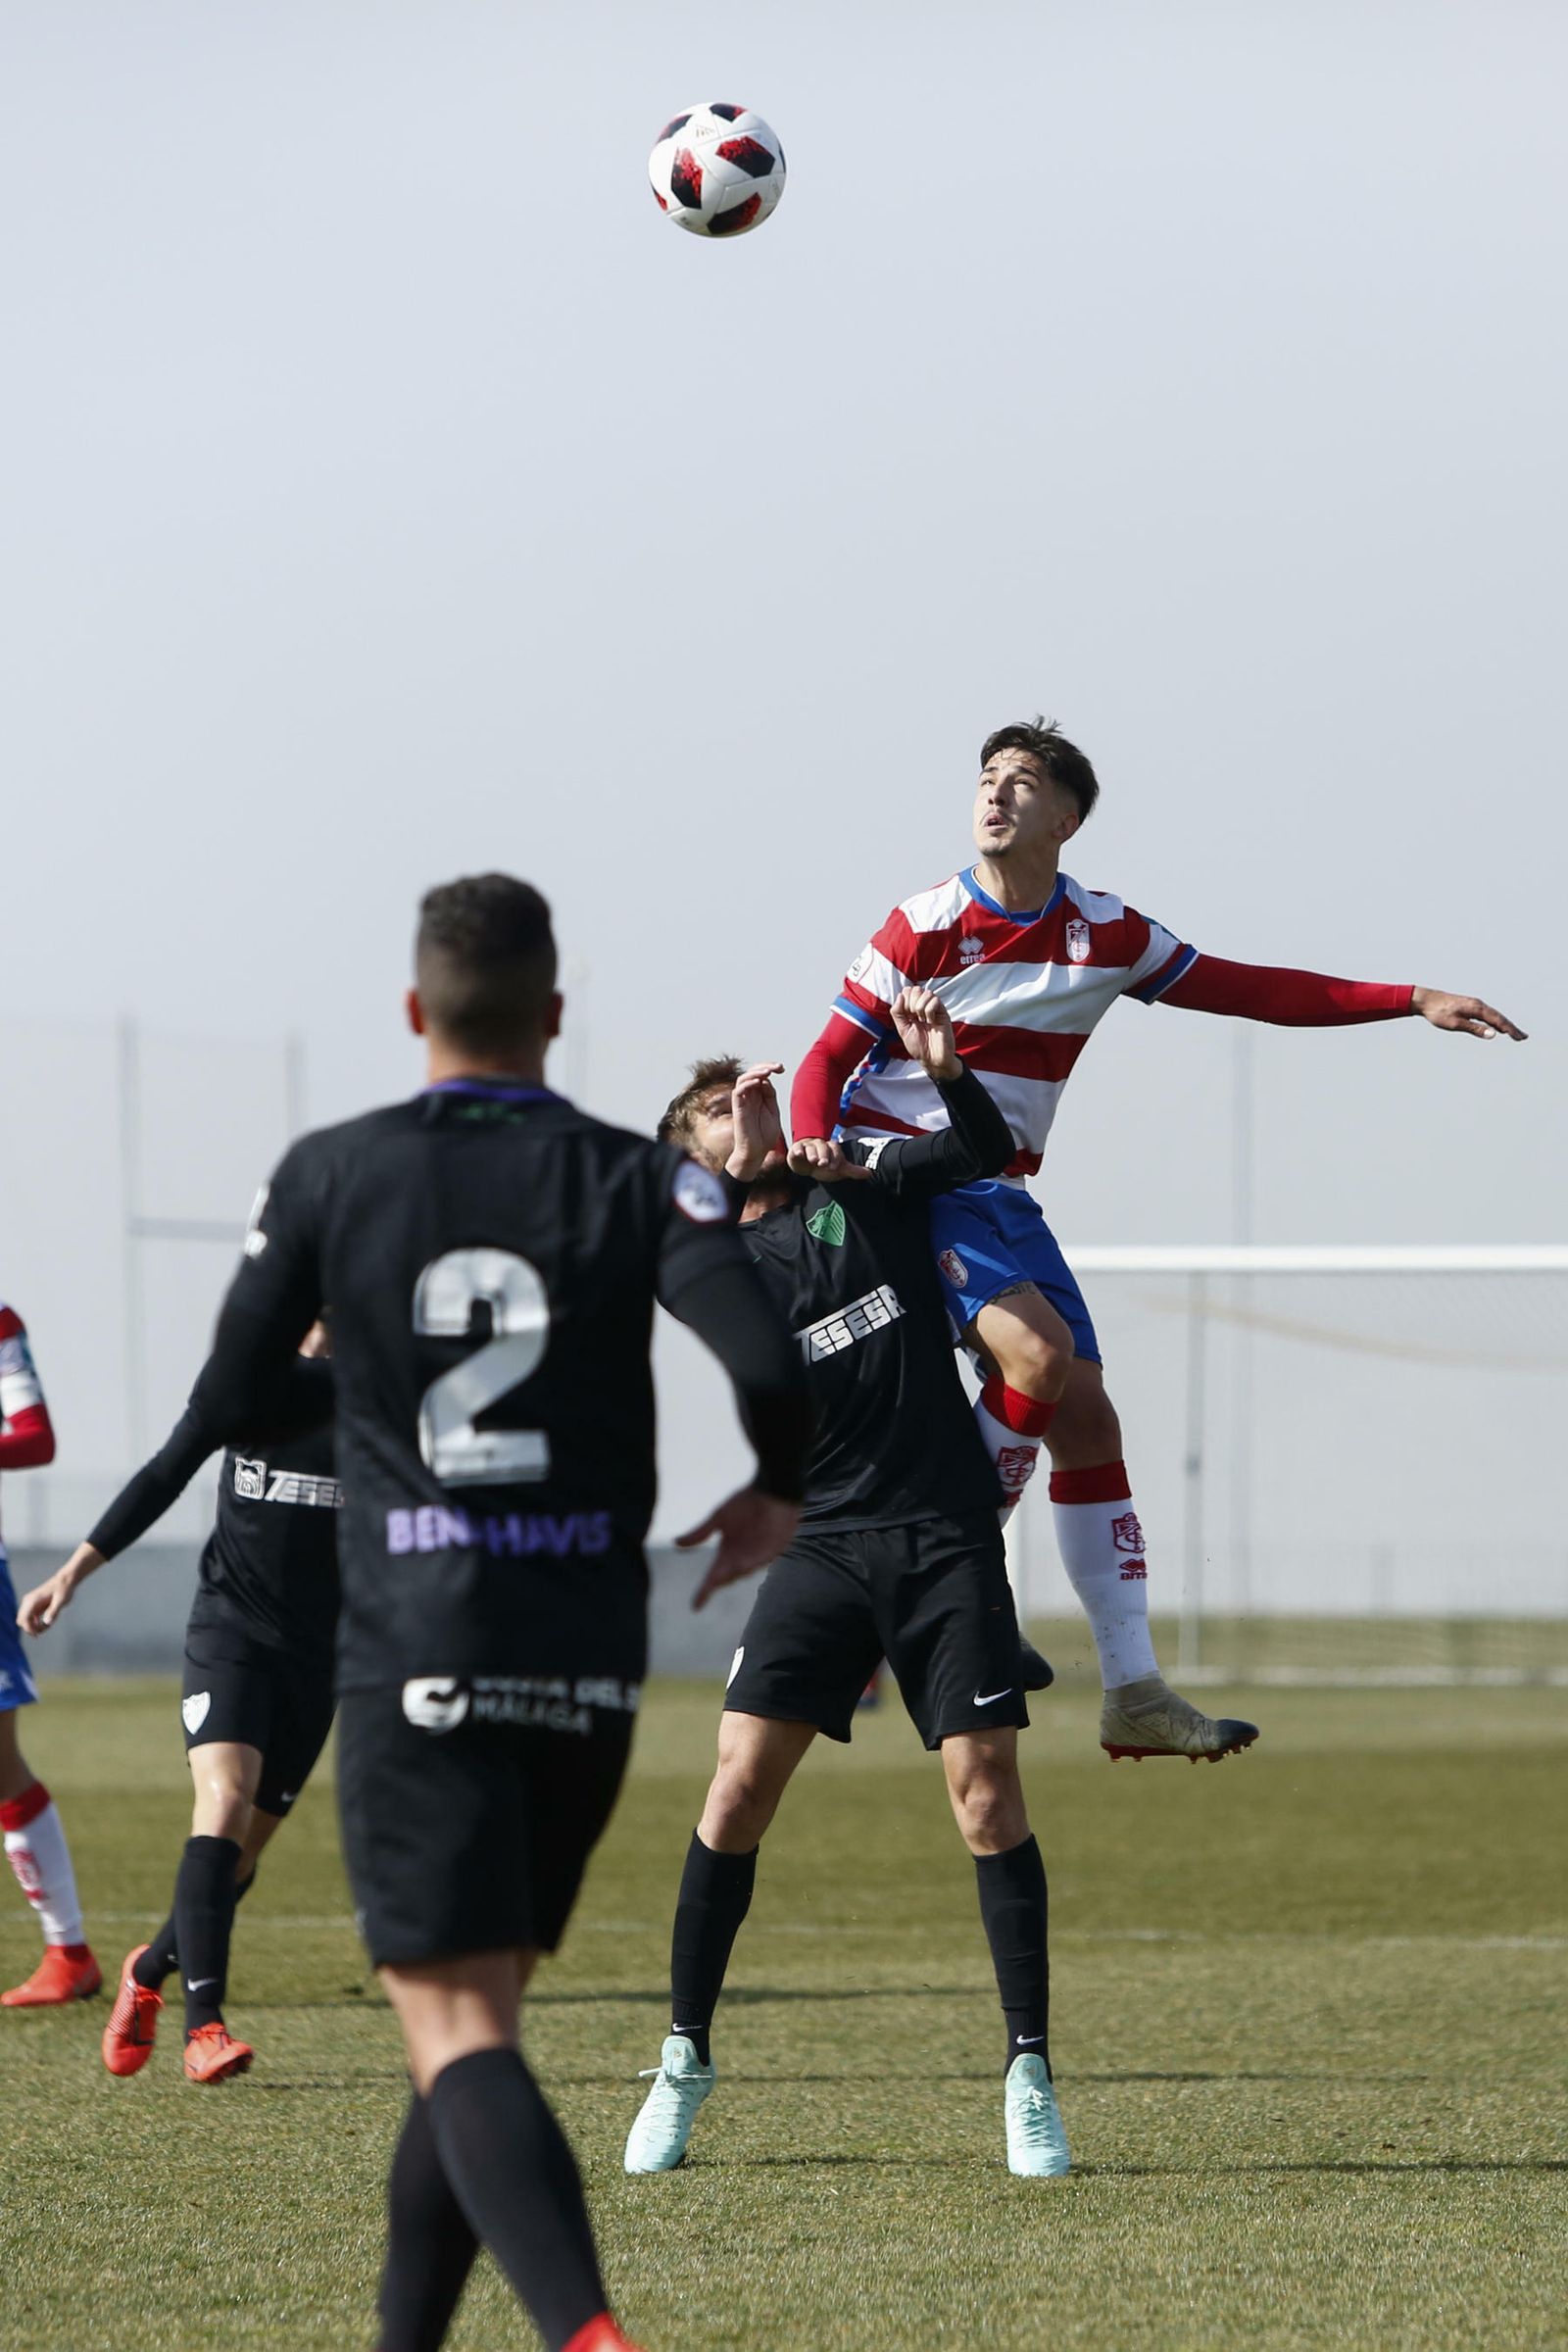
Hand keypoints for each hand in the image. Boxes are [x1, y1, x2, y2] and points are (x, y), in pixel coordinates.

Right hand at [17, 1544, 103, 1635]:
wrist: (65, 1581)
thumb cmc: (64, 1589)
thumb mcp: (61, 1601)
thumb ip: (53, 1611)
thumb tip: (47, 1622)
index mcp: (32, 1600)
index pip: (23, 1619)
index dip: (29, 1629)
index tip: (39, 1633)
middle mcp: (28, 1601)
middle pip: (21, 1621)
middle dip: (31, 1629)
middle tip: (46, 1628)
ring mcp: (30, 1604)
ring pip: (26, 1621)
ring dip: (34, 1627)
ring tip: (48, 1625)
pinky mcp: (35, 1606)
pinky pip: (31, 1619)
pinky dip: (36, 1624)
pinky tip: (48, 1623)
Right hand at [677, 1487, 800, 1609]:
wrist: (770, 1492)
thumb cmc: (745, 1503)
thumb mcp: (718, 1517)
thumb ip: (700, 1533)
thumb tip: (675, 1544)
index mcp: (726, 1554)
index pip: (713, 1578)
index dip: (704, 1592)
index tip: (694, 1607)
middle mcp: (741, 1559)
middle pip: (727, 1578)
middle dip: (719, 1580)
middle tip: (712, 1583)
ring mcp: (758, 1556)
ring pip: (743, 1572)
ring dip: (735, 1572)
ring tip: (725, 1572)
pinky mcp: (774, 1550)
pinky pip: (761, 1561)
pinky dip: (751, 1564)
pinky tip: (743, 1565)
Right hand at [725, 1062, 786, 1180]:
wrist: (757, 1152)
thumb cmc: (764, 1135)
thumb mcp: (773, 1111)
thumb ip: (770, 1095)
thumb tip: (766, 1080)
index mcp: (758, 1096)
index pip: (760, 1075)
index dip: (770, 1068)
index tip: (782, 1068)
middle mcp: (749, 1096)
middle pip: (751, 1073)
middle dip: (765, 1066)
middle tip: (778, 1067)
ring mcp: (742, 1102)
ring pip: (743, 1079)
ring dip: (755, 1072)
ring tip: (768, 1071)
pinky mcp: (738, 1109)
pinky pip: (738, 1091)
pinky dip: (747, 1084)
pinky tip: (759, 1082)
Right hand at [786, 1137, 871, 1182]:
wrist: (808, 1167)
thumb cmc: (826, 1167)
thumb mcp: (840, 1170)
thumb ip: (853, 1171)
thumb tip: (870, 1173)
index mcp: (831, 1148)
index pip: (834, 1149)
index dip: (835, 1157)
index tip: (834, 1167)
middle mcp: (819, 1145)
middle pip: (822, 1146)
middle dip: (823, 1155)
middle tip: (823, 1163)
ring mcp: (807, 1146)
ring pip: (810, 1147)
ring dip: (811, 1153)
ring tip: (812, 1160)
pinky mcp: (796, 1150)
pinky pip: (796, 1148)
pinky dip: (797, 1150)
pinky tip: (798, 1154)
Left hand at [890, 984, 960, 1079]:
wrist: (932, 1059)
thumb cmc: (919, 1047)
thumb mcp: (902, 1030)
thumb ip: (897, 1013)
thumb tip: (900, 996)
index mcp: (911, 1010)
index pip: (907, 991)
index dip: (904, 1001)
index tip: (906, 1016)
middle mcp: (923, 1006)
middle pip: (915, 989)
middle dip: (911, 1003)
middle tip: (914, 1018)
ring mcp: (934, 1009)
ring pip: (926, 993)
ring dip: (920, 1007)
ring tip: (923, 1020)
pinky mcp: (943, 1013)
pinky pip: (935, 1001)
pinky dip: (930, 1011)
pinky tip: (931, 1022)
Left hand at [1411, 988, 1525, 1040]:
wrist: (1425, 1000)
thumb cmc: (1438, 1013)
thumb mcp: (1455, 1024)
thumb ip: (1474, 1029)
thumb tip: (1493, 1034)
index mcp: (1477, 1008)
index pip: (1498, 1020)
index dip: (1510, 1029)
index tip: (1519, 1037)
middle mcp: (1478, 1005)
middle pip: (1499, 1017)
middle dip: (1512, 1028)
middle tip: (1523, 1037)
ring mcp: (1474, 1005)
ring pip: (1493, 1016)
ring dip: (1505, 1025)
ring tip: (1514, 1034)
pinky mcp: (1469, 1007)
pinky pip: (1487, 1015)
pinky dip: (1495, 1022)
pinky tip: (1496, 1027)